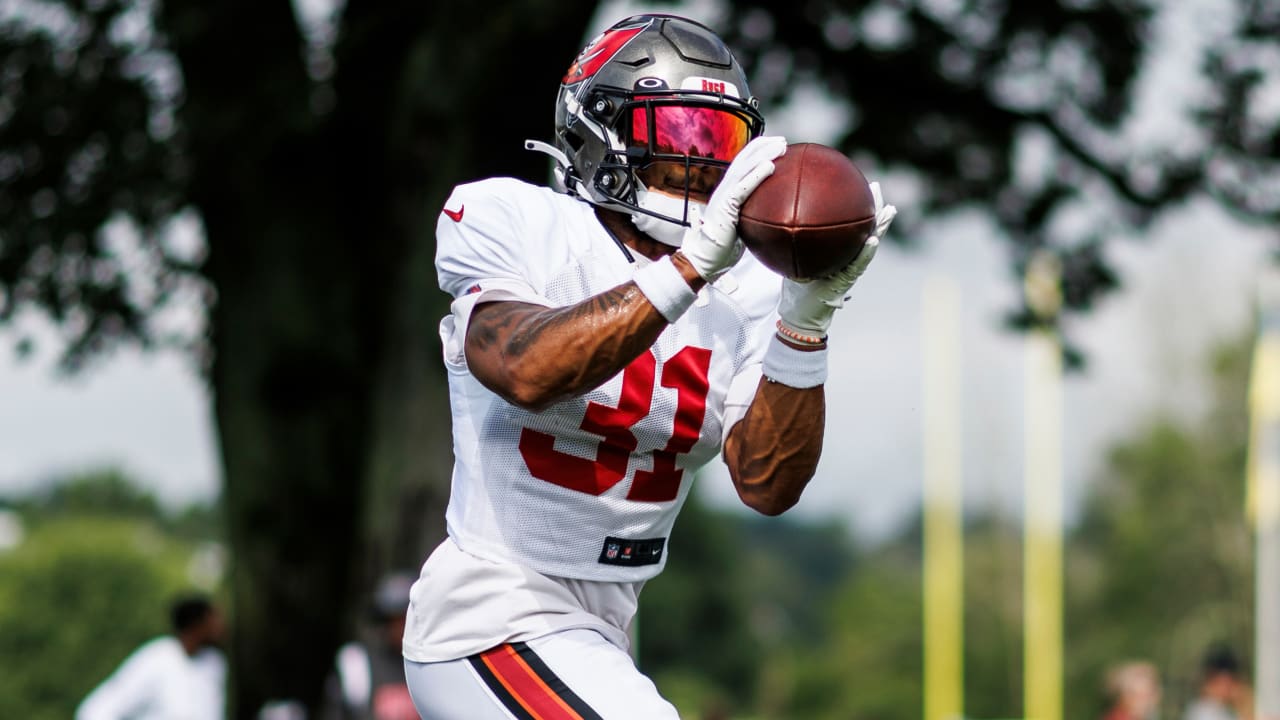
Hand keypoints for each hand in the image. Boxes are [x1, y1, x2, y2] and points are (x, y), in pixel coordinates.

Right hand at [679, 135, 787, 281]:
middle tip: (782, 141)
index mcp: (726, 194)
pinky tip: (770, 166)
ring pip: (744, 168)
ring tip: (781, 146)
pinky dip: (756, 174)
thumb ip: (753, 221)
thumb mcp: (741, 232)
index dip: (756, 153)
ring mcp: (722, 197)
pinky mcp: (724, 207)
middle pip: (743, 160)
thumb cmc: (720, 252)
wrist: (701, 261)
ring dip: (763, 154)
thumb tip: (773, 225)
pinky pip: (743, 187)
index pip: (741, 166)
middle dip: (762, 146)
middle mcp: (723, 190)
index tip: (774, 146)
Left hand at [777, 181, 896, 340]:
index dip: (855, 205)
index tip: (857, 183)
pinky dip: (866, 254)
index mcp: (839, 251)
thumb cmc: (797, 289)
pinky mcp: (846, 283)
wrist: (800, 316)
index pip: (850, 224)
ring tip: (888, 210)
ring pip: (869, 245)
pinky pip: (858, 266)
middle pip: (866, 229)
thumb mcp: (793, 260)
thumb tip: (782, 220)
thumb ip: (793, 243)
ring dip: (880, 228)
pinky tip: (872, 242)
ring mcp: (850, 270)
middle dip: (873, 208)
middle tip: (876, 187)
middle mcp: (848, 258)